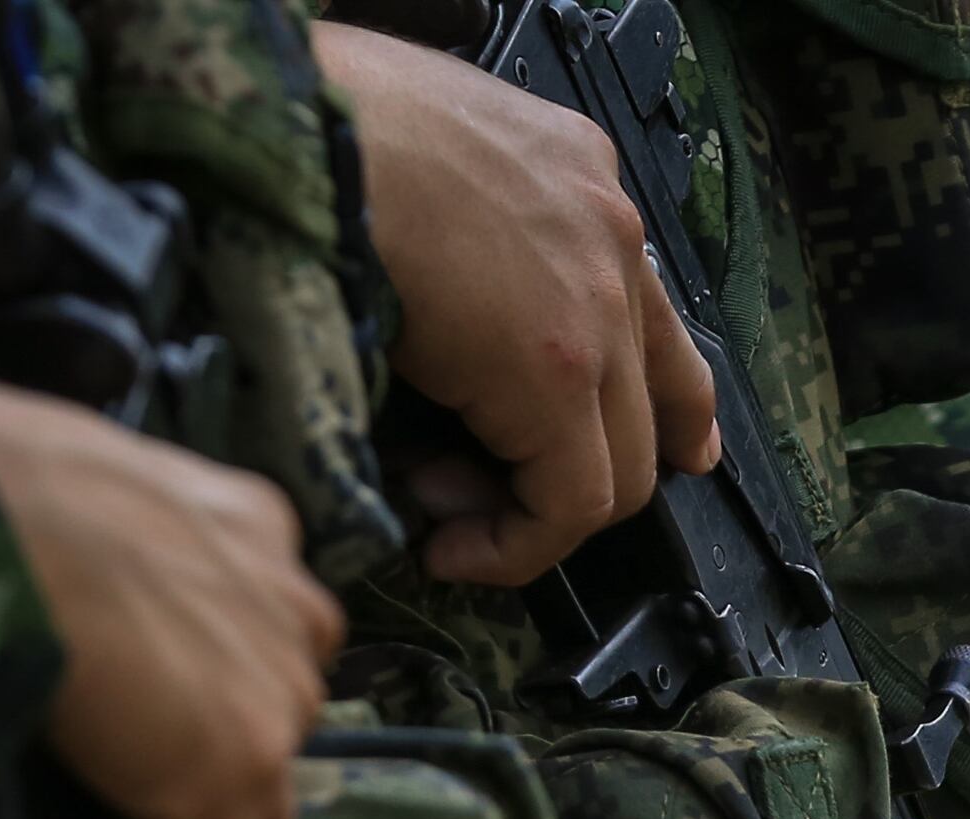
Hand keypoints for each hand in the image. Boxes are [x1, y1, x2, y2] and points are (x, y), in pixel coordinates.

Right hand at [0, 376, 343, 818]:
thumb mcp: (56, 495)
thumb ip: (90, 559)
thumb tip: (38, 611)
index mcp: (246, 532)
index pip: (251, 647)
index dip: (194, 711)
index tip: (120, 749)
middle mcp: (286, 611)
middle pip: (263, 738)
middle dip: (200, 803)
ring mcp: (273, 696)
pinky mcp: (234, 772)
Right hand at [312, 23, 718, 583]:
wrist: (292, 120)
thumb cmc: (321, 130)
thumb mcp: (427, 175)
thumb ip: (472, 259)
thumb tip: (453, 356)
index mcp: (578, 174)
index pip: (652, 310)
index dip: (671, 405)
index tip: (677, 454)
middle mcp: (608, 233)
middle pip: (648, 401)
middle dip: (575, 475)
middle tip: (478, 496)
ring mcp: (596, 301)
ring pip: (618, 465)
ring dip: (534, 513)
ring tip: (447, 519)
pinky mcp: (559, 370)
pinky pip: (570, 500)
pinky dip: (514, 545)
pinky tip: (454, 549)